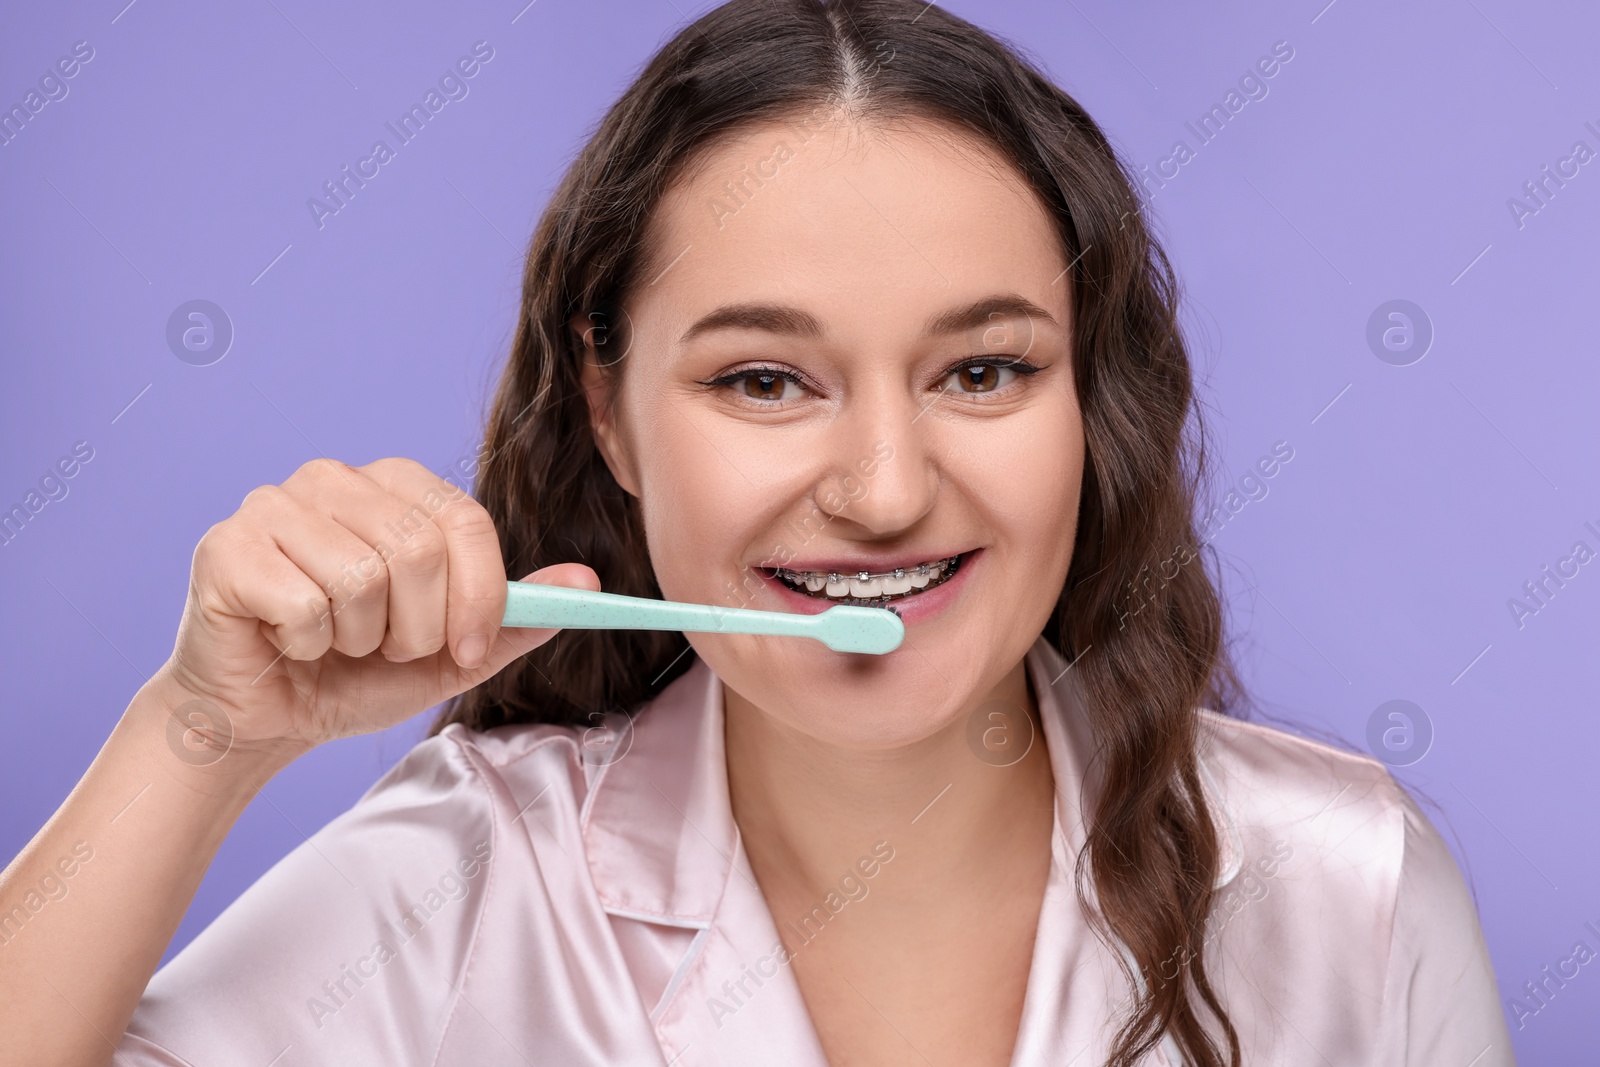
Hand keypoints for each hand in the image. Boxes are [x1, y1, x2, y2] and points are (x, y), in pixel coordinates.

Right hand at [150, 457, 593, 759]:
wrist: (263, 719)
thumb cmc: (354, 674)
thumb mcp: (452, 652)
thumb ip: (517, 617)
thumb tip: (586, 586)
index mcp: (396, 487)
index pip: (466, 521)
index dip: (479, 597)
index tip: (466, 649)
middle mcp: (333, 478)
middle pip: (418, 549)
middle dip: (416, 627)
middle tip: (386, 649)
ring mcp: (273, 505)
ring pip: (360, 577)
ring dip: (360, 639)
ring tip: (335, 642)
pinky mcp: (225, 547)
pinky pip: (302, 604)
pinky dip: (306, 645)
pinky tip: (287, 641)